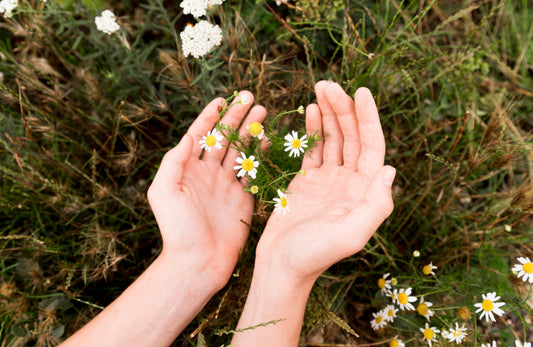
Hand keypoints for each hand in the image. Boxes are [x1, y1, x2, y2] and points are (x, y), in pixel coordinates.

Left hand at [148, 92, 265, 287]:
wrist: (198, 261)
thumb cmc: (177, 229)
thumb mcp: (163, 191)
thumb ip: (174, 161)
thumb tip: (189, 136)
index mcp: (187, 169)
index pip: (200, 134)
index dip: (211, 116)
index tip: (223, 98)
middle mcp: (207, 173)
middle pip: (224, 137)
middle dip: (236, 116)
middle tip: (251, 97)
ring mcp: (226, 184)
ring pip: (240, 149)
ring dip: (250, 129)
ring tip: (262, 111)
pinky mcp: (243, 197)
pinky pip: (252, 170)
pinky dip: (259, 153)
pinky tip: (266, 138)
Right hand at [256, 81, 395, 282]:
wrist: (283, 265)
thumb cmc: (315, 254)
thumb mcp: (351, 234)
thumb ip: (375, 205)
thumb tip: (389, 169)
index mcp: (364, 192)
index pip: (372, 146)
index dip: (368, 118)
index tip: (361, 91)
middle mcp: (351, 183)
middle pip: (352, 137)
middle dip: (343, 109)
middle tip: (329, 85)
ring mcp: (329, 180)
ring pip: (334, 139)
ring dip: (330, 114)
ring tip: (321, 88)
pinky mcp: (308, 181)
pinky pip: (315, 149)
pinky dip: (314, 129)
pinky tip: (312, 110)